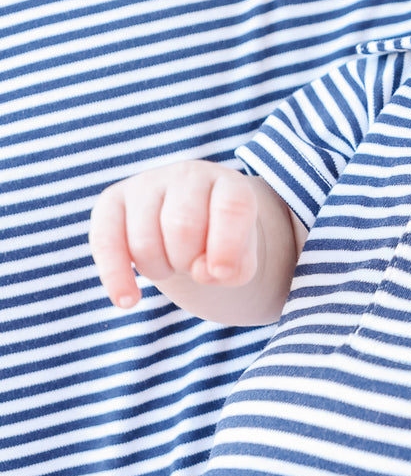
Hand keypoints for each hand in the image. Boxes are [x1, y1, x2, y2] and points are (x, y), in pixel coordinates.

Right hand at [90, 160, 260, 309]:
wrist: (190, 233)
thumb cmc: (219, 247)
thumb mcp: (240, 260)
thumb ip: (234, 269)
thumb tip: (202, 272)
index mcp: (228, 184)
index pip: (232, 207)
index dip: (228, 244)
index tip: (222, 273)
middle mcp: (188, 175)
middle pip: (183, 228)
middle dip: (188, 262)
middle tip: (191, 264)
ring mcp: (147, 183)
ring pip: (144, 242)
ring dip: (160, 269)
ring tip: (171, 261)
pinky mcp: (112, 201)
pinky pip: (105, 241)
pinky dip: (116, 277)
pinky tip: (128, 301)